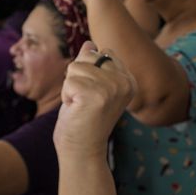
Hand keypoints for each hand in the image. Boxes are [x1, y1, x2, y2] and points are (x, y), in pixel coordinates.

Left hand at [54, 41, 135, 155]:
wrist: (82, 151)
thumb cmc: (84, 119)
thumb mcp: (91, 86)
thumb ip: (93, 65)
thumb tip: (89, 43)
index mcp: (129, 80)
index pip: (104, 53)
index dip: (90, 70)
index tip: (94, 94)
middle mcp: (124, 82)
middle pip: (89, 56)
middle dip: (78, 77)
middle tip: (84, 100)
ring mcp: (112, 88)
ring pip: (76, 67)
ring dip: (70, 87)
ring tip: (80, 105)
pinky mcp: (95, 95)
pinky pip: (68, 81)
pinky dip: (66, 96)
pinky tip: (76, 110)